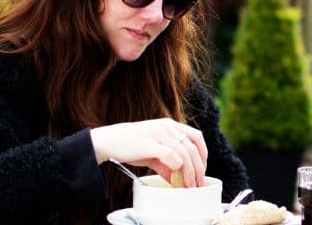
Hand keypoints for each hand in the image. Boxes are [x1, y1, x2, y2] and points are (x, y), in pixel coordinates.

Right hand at [90, 118, 208, 186]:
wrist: (108, 141)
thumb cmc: (130, 145)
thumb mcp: (152, 152)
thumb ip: (165, 162)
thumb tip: (176, 178)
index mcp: (170, 125)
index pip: (196, 136)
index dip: (203, 154)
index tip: (202, 169)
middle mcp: (167, 127)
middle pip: (193, 147)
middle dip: (198, 168)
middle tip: (198, 183)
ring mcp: (159, 133)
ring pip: (185, 152)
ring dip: (189, 171)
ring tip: (188, 185)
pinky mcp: (151, 142)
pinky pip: (171, 155)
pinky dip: (176, 167)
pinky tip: (174, 177)